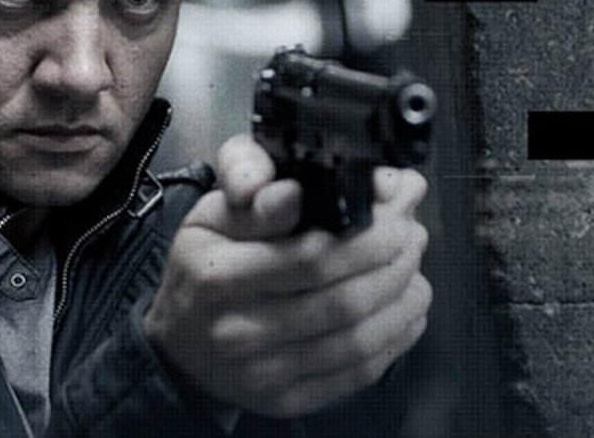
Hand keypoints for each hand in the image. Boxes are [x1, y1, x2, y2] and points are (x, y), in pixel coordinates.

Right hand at [142, 134, 431, 417]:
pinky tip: (405, 310)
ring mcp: (263, 373)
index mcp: (216, 277)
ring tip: (415, 268)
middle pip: (343, 299)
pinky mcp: (286, 401)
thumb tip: (296, 190)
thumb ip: (252, 195)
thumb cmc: (200, 269)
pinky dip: (395, 338)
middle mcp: (237, 331)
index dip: (368, 235)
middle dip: (394, 263)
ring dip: (402, 300)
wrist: (178, 346)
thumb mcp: (209, 217)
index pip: (312, 258)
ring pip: (358, 339)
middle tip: (413, 234)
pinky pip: (357, 373)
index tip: (395, 211)